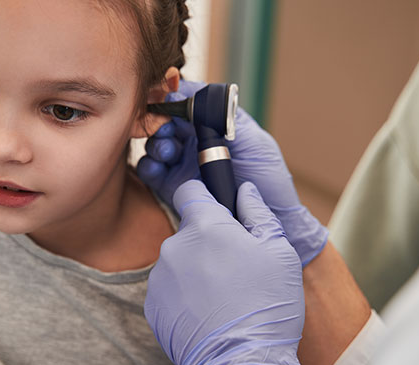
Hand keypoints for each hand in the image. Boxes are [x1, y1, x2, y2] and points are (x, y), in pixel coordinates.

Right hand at [137, 80, 327, 265]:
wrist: (269, 217)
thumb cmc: (267, 177)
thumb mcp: (254, 140)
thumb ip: (226, 116)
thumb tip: (196, 93)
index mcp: (212, 126)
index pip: (186, 105)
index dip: (174, 101)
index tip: (170, 101)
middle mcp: (194, 142)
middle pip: (165, 122)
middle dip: (160, 122)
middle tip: (165, 128)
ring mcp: (182, 164)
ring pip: (155, 145)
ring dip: (156, 144)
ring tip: (168, 152)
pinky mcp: (172, 187)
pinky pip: (151, 172)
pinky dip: (148, 166)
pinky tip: (158, 167)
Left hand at [144, 180, 303, 364]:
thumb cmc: (265, 307)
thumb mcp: (279, 252)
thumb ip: (258, 213)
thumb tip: (244, 191)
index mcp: (204, 226)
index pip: (190, 191)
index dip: (204, 196)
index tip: (217, 210)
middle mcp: (174, 247)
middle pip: (189, 231)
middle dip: (208, 241)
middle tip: (234, 267)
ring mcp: (160, 278)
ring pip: (179, 261)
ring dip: (196, 270)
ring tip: (223, 297)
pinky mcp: (153, 306)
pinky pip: (169, 289)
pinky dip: (185, 296)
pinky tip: (207, 313)